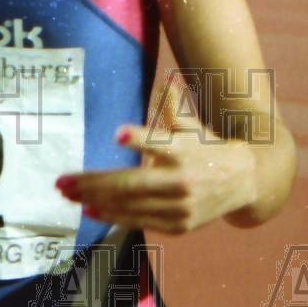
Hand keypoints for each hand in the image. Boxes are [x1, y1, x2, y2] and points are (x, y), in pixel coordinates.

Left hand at [55, 81, 257, 233]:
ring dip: (94, 199)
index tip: (118, 135)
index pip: (161, 142)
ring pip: (130, 205)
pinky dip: (112, 215)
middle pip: (133, 182)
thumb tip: (167, 81)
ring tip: (67, 194)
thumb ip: (175, 108)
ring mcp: (181, 206)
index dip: (140, 139)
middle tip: (62, 181)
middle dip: (93, 183)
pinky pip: (139, 221)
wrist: (245, 182)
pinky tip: (89, 209)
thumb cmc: (208, 148)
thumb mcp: (194, 126)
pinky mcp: (179, 225)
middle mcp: (183, 179)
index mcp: (186, 149)